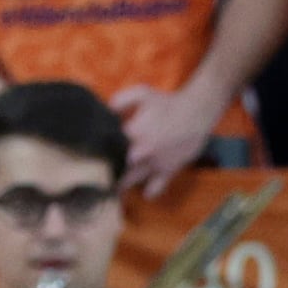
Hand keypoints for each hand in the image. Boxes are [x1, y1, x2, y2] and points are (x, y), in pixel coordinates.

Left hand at [109, 83, 228, 196]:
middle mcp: (141, 151)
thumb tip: (106, 111)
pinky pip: (157, 186)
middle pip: (117, 168)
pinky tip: (146, 194)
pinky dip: (150, 192)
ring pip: (132, 180)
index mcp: (132, 132)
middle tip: (97, 178)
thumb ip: (120, 101)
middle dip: (106, 173)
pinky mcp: (168, 169)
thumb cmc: (168, 102)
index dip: (98, 152)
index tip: (92, 157)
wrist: (196, 112)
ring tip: (112, 191)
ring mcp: (154, 162)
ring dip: (122, 186)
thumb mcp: (141, 93)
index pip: (108, 147)